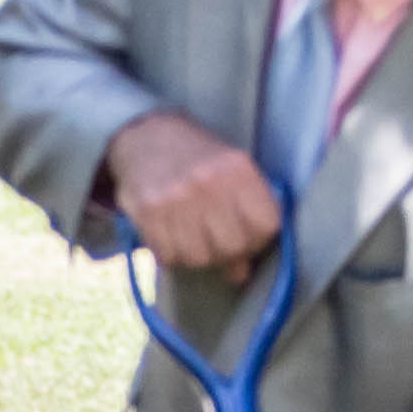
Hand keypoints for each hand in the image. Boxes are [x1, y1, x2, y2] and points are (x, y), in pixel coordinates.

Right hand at [102, 110, 283, 273]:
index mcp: (237, 169)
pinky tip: (173, 236)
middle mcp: (207, 182)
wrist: (147, 137)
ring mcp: (175, 197)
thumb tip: (240, 273)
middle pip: (232, 246)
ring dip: (199, 257)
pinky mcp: (148, 211)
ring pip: (199, 258)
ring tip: (195, 240)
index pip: (265, 226)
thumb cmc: (198, 160)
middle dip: (229, 254)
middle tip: (220, 245)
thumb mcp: (232, 173)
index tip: (249, 238)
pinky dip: (173, 255)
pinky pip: (168, 256)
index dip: (259, 240)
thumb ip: (247, 216)